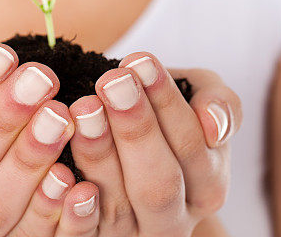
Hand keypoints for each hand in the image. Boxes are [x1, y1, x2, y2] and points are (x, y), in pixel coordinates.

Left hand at [67, 51, 241, 234]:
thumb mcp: (199, 96)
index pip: (192, 145)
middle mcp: (174, 221)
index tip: (140, 61)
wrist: (123, 135)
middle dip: (135, 128)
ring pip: (117, 207)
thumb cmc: (164, 110)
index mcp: (207, 186)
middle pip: (159, 183)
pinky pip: (83, 235)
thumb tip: (213, 124)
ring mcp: (132, 236)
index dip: (166, 102)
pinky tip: (59, 169)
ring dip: (99, 155)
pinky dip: (72, 209)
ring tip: (83, 108)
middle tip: (112, 82)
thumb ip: (221, 104)